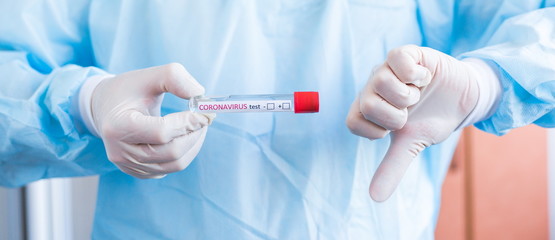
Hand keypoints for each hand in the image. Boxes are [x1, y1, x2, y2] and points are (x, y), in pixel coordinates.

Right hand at [90, 63, 213, 178]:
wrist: (106, 107)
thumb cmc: (129, 90)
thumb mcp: (149, 76)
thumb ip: (174, 78)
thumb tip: (199, 93)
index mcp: (118, 126)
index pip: (161, 132)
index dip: (187, 123)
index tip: (204, 113)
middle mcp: (120, 152)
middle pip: (171, 152)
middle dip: (194, 134)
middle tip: (205, 119)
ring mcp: (129, 166)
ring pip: (175, 164)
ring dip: (194, 144)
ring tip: (198, 126)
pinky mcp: (139, 172)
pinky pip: (170, 168)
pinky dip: (185, 152)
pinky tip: (185, 136)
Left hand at [346, 45, 481, 200]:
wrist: (463, 99)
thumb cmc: (431, 120)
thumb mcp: (412, 145)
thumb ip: (392, 168)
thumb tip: (374, 198)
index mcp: (369, 108)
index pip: (353, 121)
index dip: (374, 131)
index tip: (394, 131)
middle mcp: (373, 87)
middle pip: (367, 103)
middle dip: (395, 115)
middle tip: (410, 111)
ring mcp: (388, 68)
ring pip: (381, 81)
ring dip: (407, 96)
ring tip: (418, 94)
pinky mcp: (407, 53)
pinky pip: (397, 59)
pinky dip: (414, 74)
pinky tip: (424, 77)